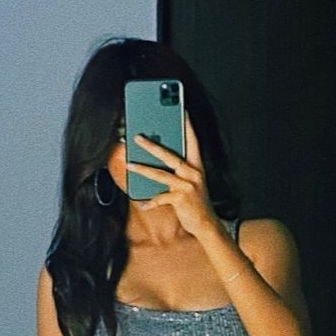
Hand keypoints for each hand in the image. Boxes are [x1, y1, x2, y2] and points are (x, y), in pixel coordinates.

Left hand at [126, 109, 220, 238]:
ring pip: (160, 174)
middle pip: (169, 155)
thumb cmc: (195, 201)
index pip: (192, 141)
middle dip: (152, 145)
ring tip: (129, 164)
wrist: (206, 224)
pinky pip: (160, 198)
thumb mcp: (189, 182)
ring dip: (143, 169)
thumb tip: (157, 159)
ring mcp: (187, 185)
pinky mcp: (181, 198)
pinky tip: (142, 204)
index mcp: (196, 166)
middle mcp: (193, 172)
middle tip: (137, 137)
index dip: (188, 125)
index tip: (182, 111)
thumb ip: (177, 170)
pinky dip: (150, 202)